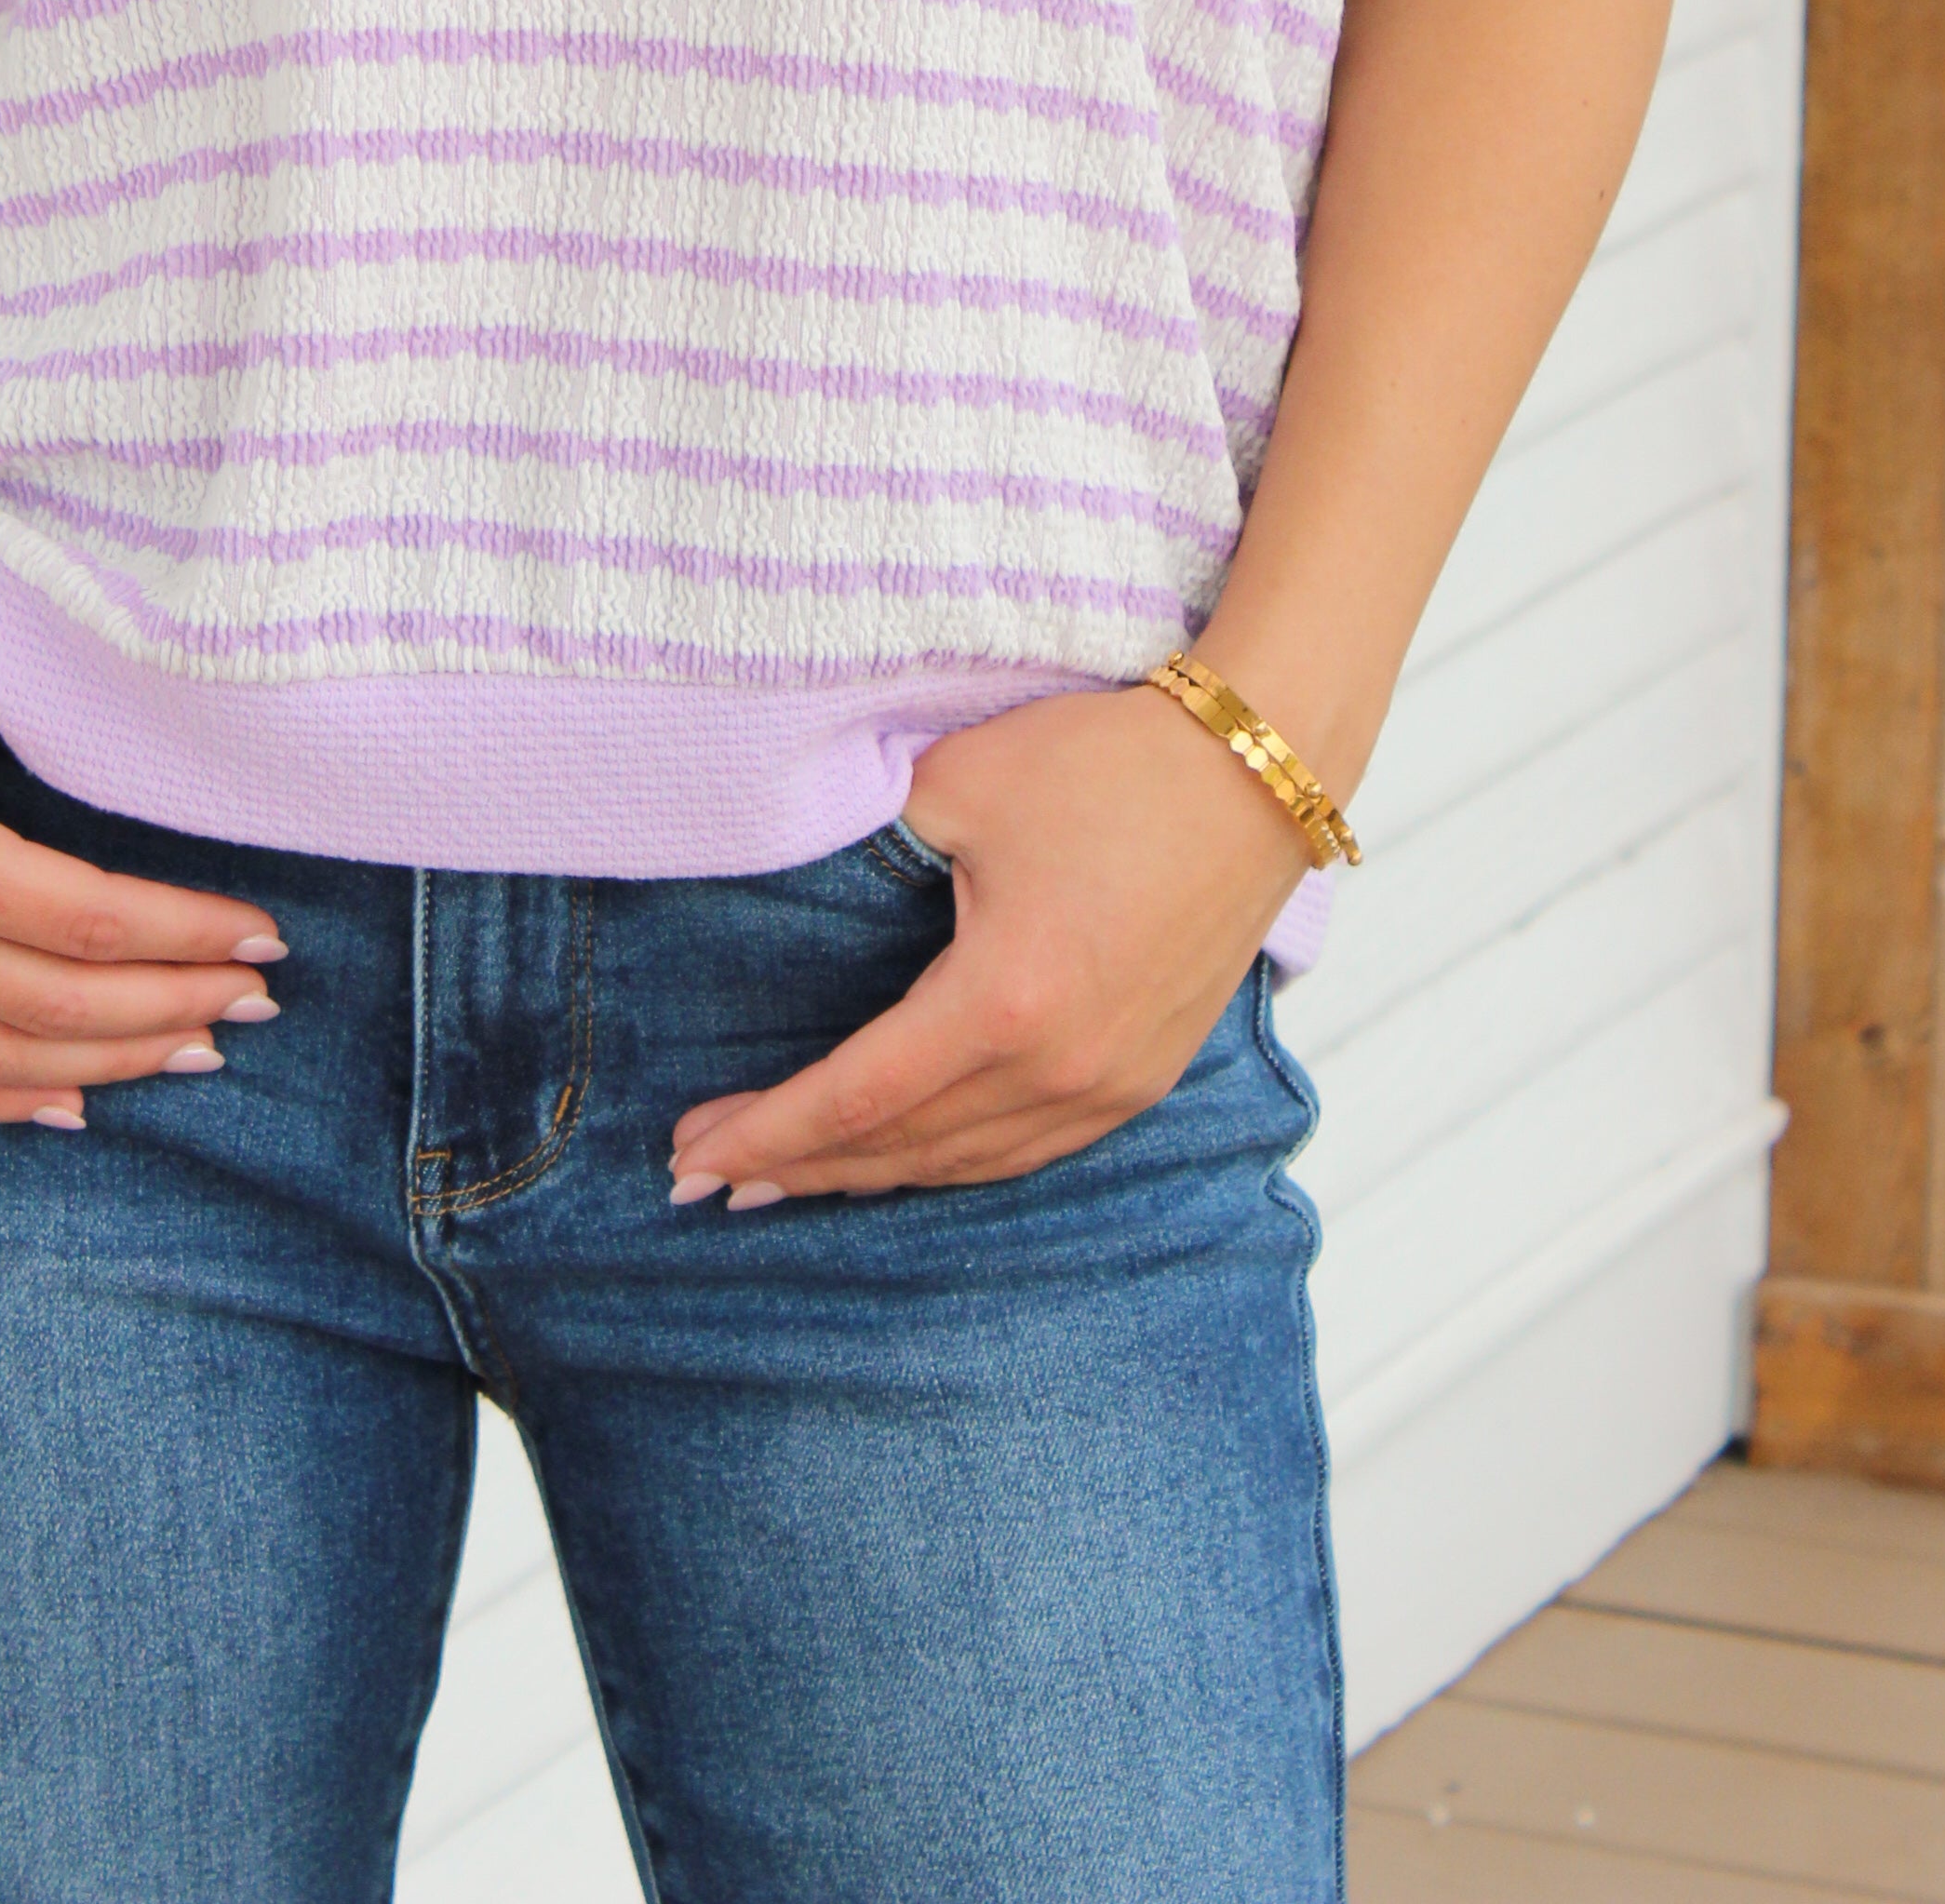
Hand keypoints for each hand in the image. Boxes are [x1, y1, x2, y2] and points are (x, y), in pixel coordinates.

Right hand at [0, 519, 288, 1125]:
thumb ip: (58, 701)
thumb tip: (189, 731)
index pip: (93, 925)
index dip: (191, 936)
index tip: (267, 933)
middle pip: (57, 1009)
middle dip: (172, 1008)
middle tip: (259, 997)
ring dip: (106, 1063)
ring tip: (195, 1046)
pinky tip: (72, 1103)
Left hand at [666, 686, 1307, 1204]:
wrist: (1254, 773)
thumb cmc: (1107, 764)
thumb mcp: (959, 783)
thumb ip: (869, 844)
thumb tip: (803, 886)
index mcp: (1004, 1002)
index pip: (855, 1098)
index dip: (767, 1132)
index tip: (689, 1152)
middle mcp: (1059, 1070)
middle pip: (901, 1148)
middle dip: (795, 1167)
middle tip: (703, 1179)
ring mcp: (1110, 1087)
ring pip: (963, 1163)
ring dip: (867, 1177)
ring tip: (784, 1181)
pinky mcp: (1142, 1079)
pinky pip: (1023, 1151)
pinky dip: (948, 1163)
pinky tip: (901, 1160)